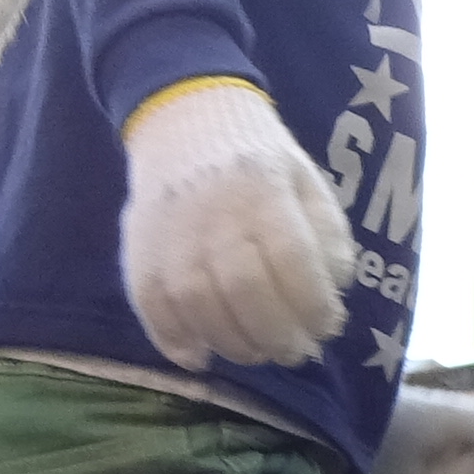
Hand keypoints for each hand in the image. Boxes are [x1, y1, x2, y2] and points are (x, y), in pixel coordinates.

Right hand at [120, 78, 352, 369]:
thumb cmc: (261, 160)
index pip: (292, 260)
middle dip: (277, 335)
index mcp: (264, 191)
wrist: (187, 117)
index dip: (314, 305)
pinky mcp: (139, 248)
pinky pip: (150, 303)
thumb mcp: (309, 182)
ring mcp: (170, 232)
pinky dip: (173, 339)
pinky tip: (199, 356)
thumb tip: (334, 290)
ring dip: (234, 343)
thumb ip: (328, 235)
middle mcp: (214, 212)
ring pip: (198, 304)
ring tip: (258, 352)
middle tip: (296, 352)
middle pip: (244, 290)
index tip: (328, 326)